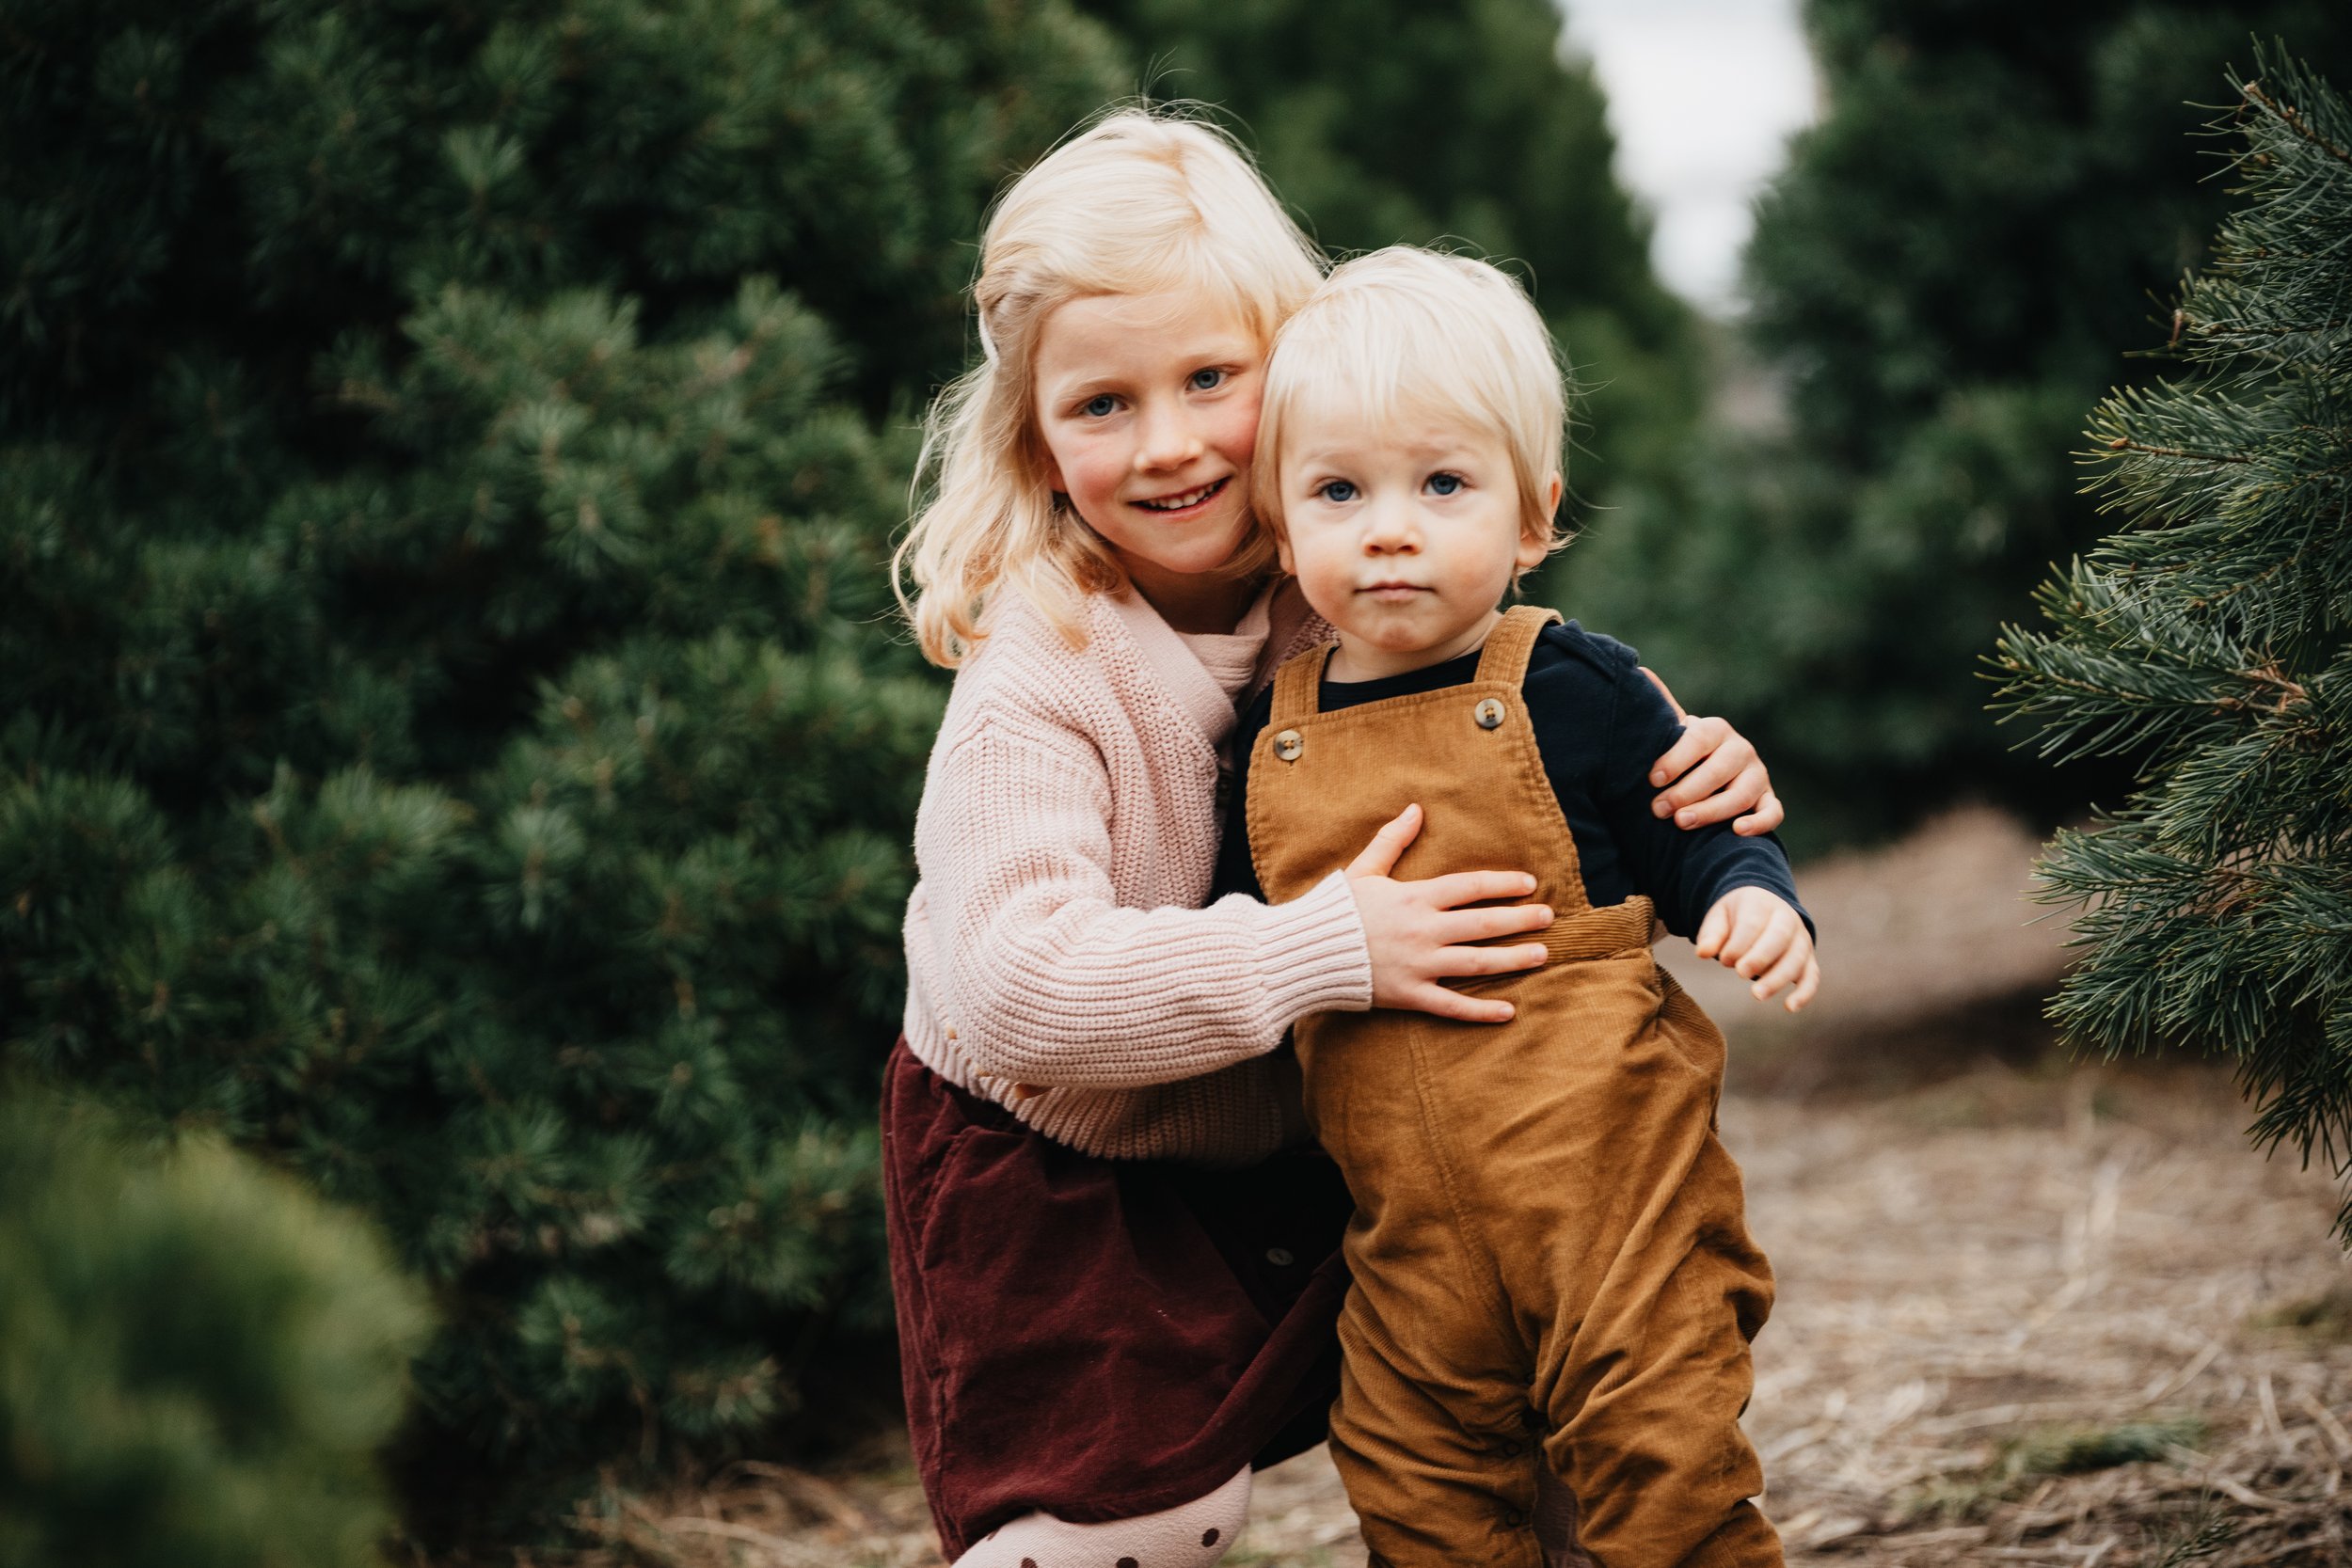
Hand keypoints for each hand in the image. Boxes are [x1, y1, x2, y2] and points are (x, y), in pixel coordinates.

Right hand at [1345, 804, 1551, 1023]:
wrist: (1304, 952)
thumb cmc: (1334, 909)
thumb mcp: (1364, 869)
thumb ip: (1393, 840)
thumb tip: (1416, 809)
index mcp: (1415, 897)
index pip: (1470, 886)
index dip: (1503, 883)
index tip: (1529, 883)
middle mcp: (1424, 930)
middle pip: (1484, 924)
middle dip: (1520, 920)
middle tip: (1549, 917)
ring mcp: (1419, 965)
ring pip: (1477, 963)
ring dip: (1513, 959)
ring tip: (1542, 955)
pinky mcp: (1409, 994)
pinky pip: (1452, 1006)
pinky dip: (1481, 1011)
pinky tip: (1509, 1010)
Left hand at [1639, 667, 1782, 836]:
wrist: (1709, 777)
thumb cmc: (1683, 757)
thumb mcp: (1672, 733)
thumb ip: (1661, 709)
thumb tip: (1640, 671)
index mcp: (1715, 730)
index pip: (1698, 740)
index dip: (1676, 759)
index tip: (1652, 778)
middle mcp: (1740, 750)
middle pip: (1719, 770)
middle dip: (1686, 791)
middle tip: (1658, 809)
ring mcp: (1758, 775)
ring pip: (1743, 794)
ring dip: (1713, 810)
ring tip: (1682, 823)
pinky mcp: (1768, 800)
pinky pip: (1773, 812)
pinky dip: (1759, 822)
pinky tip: (1738, 831)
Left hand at [1693, 887, 1818, 1011]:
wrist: (1764, 908)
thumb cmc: (1737, 917)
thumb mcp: (1719, 917)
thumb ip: (1711, 934)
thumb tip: (1702, 953)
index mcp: (1762, 904)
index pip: (1753, 923)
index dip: (1739, 943)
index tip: (1725, 960)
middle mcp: (1788, 919)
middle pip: (1779, 937)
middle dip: (1760, 957)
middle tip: (1741, 973)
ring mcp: (1801, 940)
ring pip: (1796, 959)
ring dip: (1778, 978)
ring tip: (1757, 995)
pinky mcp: (1808, 960)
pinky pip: (1812, 976)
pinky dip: (1805, 992)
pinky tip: (1790, 1007)